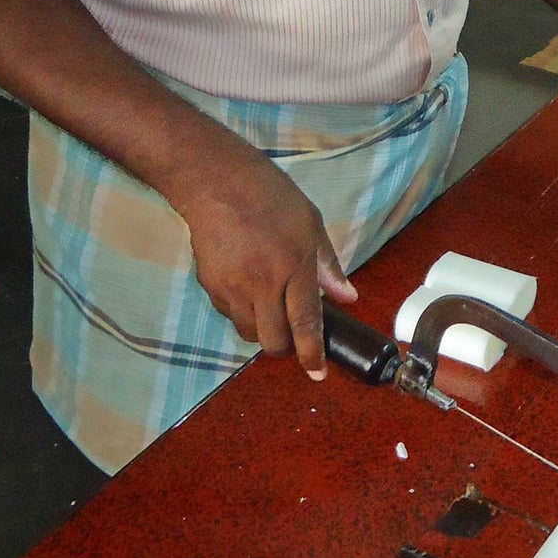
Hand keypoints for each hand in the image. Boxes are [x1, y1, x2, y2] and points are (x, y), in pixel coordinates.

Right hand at [171, 144, 357, 379]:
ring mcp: (232, 288)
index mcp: (294, 267)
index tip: (318, 374)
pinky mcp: (209, 286)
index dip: (312, 353)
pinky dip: (241, 311)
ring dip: (263, 329)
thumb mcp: (311, 224)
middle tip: (293, 331)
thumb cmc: (271, 197)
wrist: (217, 184)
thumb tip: (348, 296)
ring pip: (248, 332)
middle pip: (272, 341)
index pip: (305, 323)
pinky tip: (247, 286)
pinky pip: (228, 314)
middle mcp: (263, 284)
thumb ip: (328, 265)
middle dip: (285, 346)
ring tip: (271, 303)